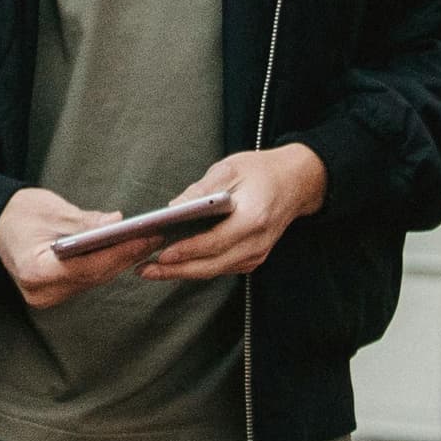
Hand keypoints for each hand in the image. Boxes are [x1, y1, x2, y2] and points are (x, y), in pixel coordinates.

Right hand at [0, 187, 166, 309]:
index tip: (144, 238)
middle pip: (93, 276)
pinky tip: (128, 250)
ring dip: (121, 261)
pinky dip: (107, 264)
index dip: (117, 252)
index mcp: (34, 270)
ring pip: (94, 280)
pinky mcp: (55, 294)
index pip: (85, 266)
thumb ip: (85, 222)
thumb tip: (117, 223)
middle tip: (155, 237)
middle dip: (126, 256)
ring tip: (149, 241)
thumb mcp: (51, 211)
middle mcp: (41, 292)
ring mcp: (47, 297)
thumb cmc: (19, 213)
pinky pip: (88, 280)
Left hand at [140, 144, 327, 280]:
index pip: (215, 242)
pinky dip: (198, 267)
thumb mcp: (230, 169)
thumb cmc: (261, 171)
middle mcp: (257, 242)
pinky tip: (175, 264)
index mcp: (253, 218)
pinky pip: (222, 268)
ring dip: (183, 271)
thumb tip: (172, 208)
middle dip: (176, 270)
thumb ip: (201, 190)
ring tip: (151, 269)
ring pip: (215, 270)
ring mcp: (257, 254)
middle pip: (212, 264)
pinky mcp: (253, 258)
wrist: (296, 182)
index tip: (161, 254)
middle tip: (145, 269)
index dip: (186, 250)